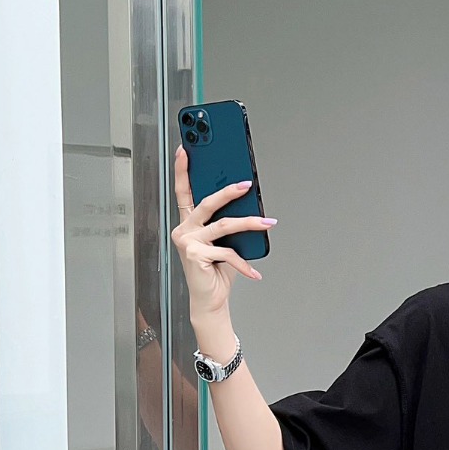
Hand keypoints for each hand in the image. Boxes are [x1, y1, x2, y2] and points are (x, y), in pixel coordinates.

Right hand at [171, 142, 273, 316]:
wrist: (210, 300)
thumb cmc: (217, 271)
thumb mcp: (224, 242)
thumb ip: (228, 224)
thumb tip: (248, 204)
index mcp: (188, 223)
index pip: (183, 191)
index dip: (182, 170)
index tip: (185, 149)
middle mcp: (184, 230)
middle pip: (206, 203)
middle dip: (228, 191)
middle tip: (246, 184)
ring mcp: (187, 242)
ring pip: (223, 225)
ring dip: (249, 223)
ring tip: (267, 223)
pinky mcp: (195, 255)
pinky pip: (227, 252)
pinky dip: (243, 263)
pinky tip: (254, 272)